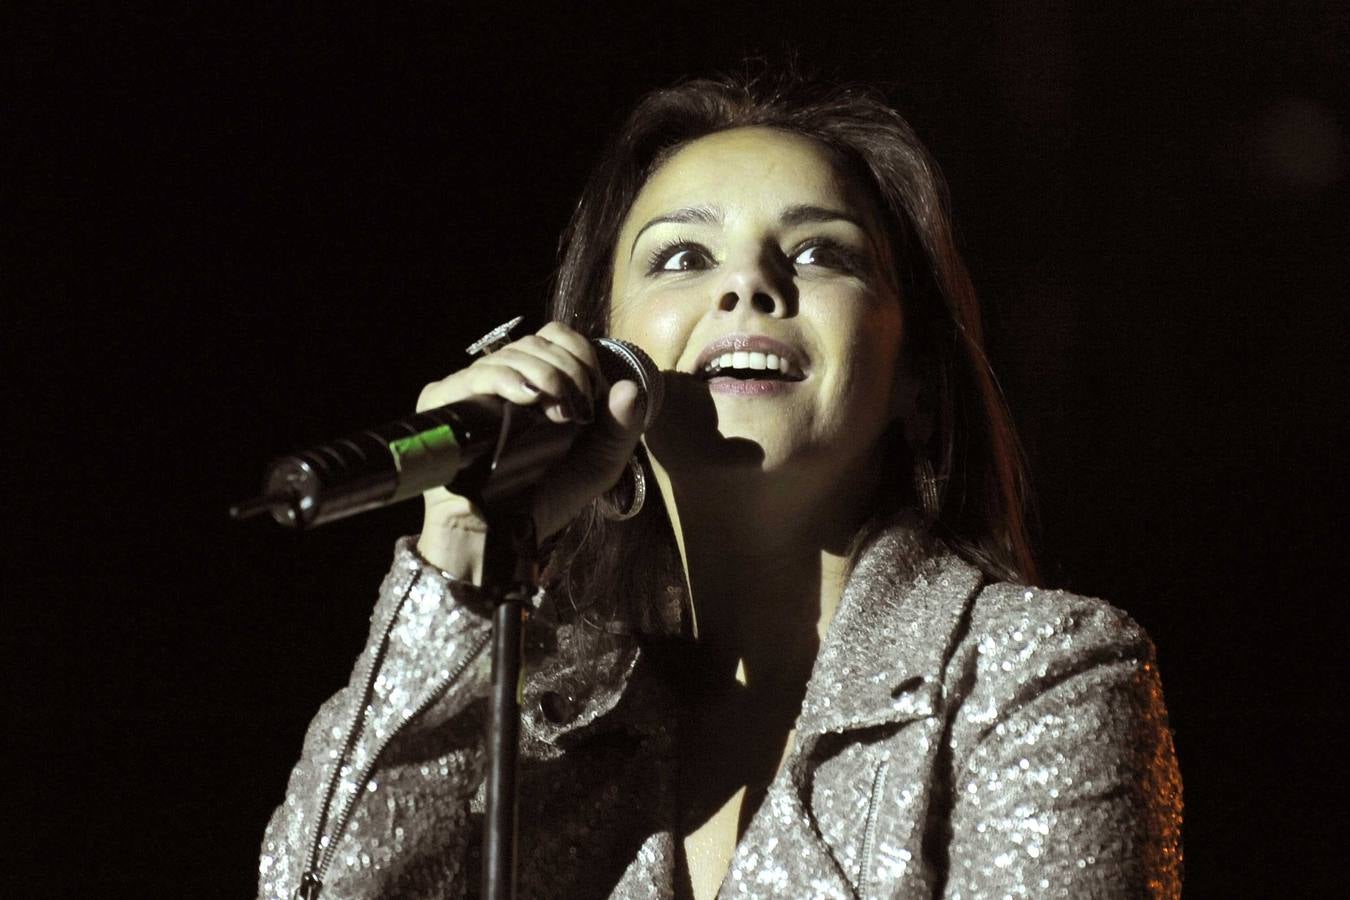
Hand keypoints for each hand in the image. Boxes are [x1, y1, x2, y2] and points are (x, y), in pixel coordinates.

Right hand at [414, 321, 644, 576]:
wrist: (500, 535)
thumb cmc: (546, 499)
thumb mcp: (597, 465)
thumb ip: (620, 428)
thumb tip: (631, 387)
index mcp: (538, 384)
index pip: (556, 337)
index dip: (580, 354)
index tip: (594, 392)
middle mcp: (505, 380)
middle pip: (537, 341)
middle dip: (568, 370)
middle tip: (578, 412)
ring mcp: (473, 388)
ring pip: (512, 354)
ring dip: (546, 375)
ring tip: (559, 414)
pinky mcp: (445, 401)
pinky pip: (478, 375)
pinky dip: (508, 379)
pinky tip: (528, 397)